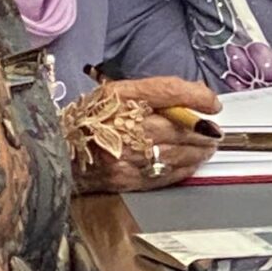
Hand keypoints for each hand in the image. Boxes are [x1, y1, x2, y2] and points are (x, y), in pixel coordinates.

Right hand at [72, 76, 219, 193]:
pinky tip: (190, 164)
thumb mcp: (124, 91)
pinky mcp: (122, 180)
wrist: (55, 148)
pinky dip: (182, 170)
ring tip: (207, 148)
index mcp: (122, 100)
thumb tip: (204, 98)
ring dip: (198, 152)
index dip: (197, 99)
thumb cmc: (94, 116)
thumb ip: (165, 90)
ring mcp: (123, 158)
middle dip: (203, 133)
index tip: (214, 106)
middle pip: (177, 129)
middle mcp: (123, 128)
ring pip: (174, 155)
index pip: (169, 92)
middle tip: (216, 133)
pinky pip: (161, 175)